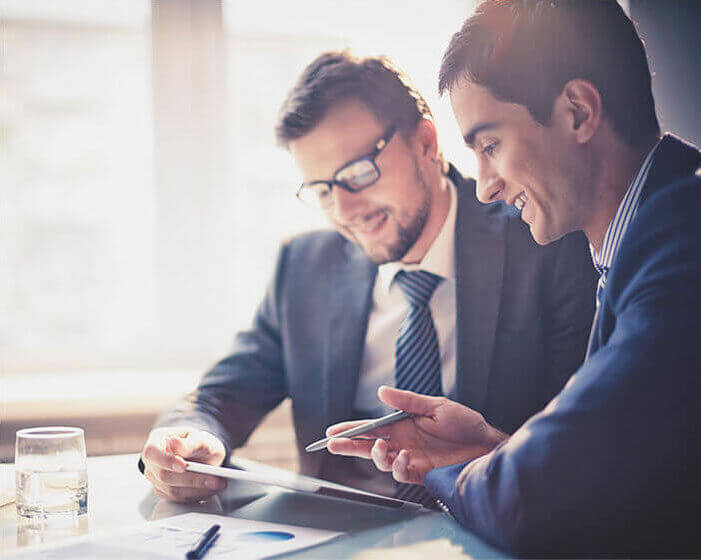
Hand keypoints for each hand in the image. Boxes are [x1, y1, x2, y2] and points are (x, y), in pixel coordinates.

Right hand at [141, 427, 226, 501]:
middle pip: (163, 475)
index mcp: (156, 441)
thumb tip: (175, 443)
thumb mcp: (200, 437)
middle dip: (191, 479)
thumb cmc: (198, 443)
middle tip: (214, 479)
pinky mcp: (164, 492)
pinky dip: (197, 495)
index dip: (166, 460)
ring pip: (172, 490)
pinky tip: (210, 488)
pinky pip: (178, 498)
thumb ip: (190, 443)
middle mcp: (152, 462)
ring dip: (198, 489)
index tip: (183, 466)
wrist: (202, 453)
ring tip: (218, 483)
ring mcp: (156, 478)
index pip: (152, 453)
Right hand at [326, 386, 505, 484]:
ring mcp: (411, 458)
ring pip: (381, 461)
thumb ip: (407, 401)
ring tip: (379, 446)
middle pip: (368, 446)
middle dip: (349, 446)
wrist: (486, 445)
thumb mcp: (435, 406)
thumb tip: (381, 392)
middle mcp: (402, 442)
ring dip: (375, 455)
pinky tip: (404, 456)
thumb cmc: (464, 423)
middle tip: (332, 445)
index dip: (351, 429)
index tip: (332, 431)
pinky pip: (401, 473)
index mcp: (402, 425)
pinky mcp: (422, 473)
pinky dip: (398, 466)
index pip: (370, 427)